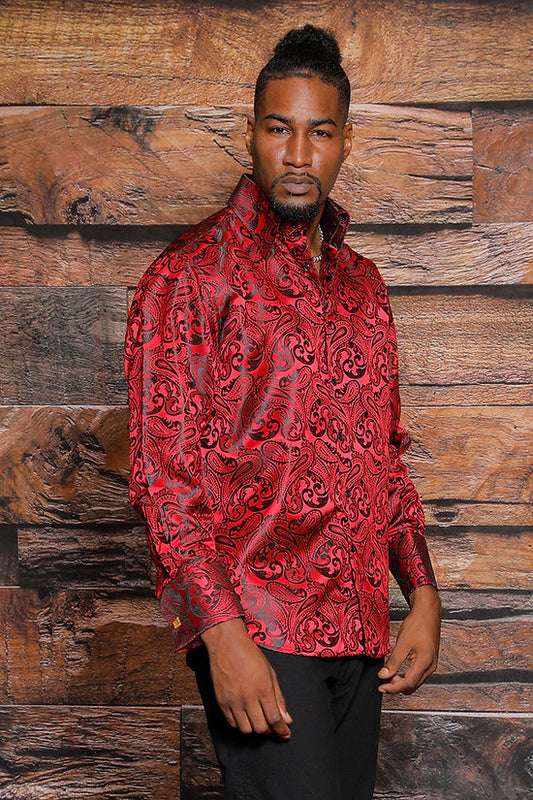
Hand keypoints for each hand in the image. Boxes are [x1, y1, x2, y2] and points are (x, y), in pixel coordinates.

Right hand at [201, 618, 292, 737]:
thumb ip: (279, 697)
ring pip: (246, 729)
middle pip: (261, 728)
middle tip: (271, 725)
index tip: (285, 734)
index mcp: (263, 688)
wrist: (227, 644)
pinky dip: (241, 724)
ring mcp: (233, 700)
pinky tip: (245, 716)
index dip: (282, 730)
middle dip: (269, 730)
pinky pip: (232, 723)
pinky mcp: (221, 702)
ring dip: (254, 728)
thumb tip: (287, 719)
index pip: (275, 719)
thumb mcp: (270, 672)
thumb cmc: (250, 654)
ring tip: (258, 720)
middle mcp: (248, 697)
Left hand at [378, 585, 440, 694]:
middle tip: (384, 678)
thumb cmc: (418, 623)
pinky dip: (407, 675)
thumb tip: (384, 675)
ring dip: (402, 680)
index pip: (407, 684)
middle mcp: (430, 666)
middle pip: (412, 686)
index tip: (381, 687)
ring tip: (390, 672)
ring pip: (415, 681)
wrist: (428, 611)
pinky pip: (418, 674)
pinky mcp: (430, 660)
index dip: (393, 688)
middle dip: (397, 685)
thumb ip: (393, 661)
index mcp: (425, 663)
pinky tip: (399, 668)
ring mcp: (431, 664)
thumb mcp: (402, 642)